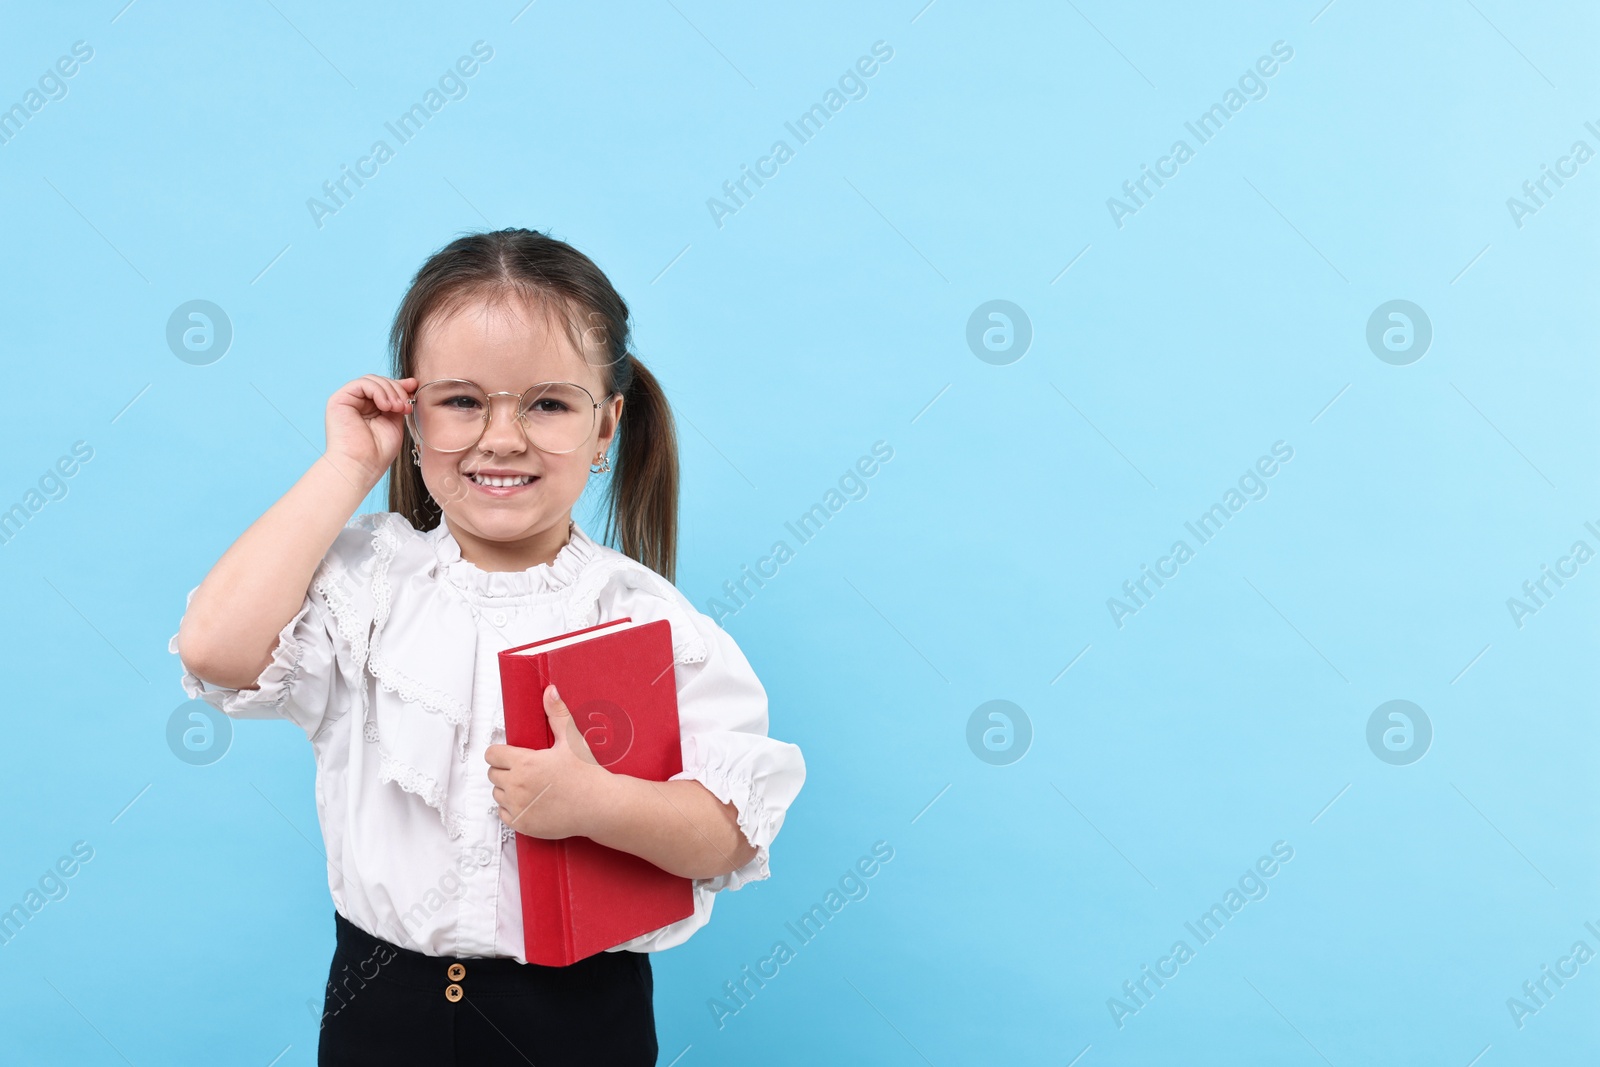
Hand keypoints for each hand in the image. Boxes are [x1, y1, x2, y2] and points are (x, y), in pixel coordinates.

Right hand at [325, 374, 417, 485]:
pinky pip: (362, 383)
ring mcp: (347, 401)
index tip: (414, 387)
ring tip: (397, 408)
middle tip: (405, 407)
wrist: (360, 467)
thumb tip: (411, 382)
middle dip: (397, 390)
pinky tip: (386, 406)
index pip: (385, 389)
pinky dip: (378, 391)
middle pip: (380, 382)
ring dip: (390, 391)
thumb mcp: (395, 422)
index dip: (400, 386)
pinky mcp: (339, 400)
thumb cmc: (377, 453)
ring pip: (372, 380)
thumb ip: (399, 403)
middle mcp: (357, 404)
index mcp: (369, 409)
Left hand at [486, 685, 606, 839]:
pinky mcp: (522, 824)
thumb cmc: (587, 773)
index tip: (513, 754)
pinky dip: (512, 808)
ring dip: (507, 789)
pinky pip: (503, 813)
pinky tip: (530, 802)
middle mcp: (517, 786)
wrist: (600, 806)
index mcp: (524, 763)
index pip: (491, 754)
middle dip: (505, 770)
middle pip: (492, 774)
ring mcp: (518, 807)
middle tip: (525, 770)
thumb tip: (550, 691)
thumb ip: (557, 713)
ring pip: (497, 793)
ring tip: (529, 786)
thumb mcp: (572, 740)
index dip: (501, 752)